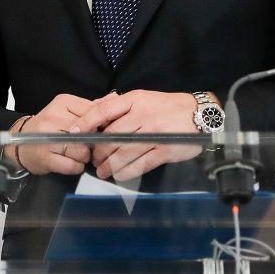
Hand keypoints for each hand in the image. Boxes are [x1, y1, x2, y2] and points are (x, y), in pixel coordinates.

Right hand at [6, 93, 103, 175]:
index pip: (93, 113)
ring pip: (82, 151)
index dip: (102, 125)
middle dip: (92, 143)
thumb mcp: (68, 111)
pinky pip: (73, 166)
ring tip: (78, 155)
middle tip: (88, 146)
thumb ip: (91, 107)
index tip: (102, 132)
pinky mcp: (45, 157)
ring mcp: (47, 138)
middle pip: (88, 134)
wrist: (22, 144)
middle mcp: (53, 118)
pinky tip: (71, 163)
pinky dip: (76, 167)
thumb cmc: (49, 128)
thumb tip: (114, 98)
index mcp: (62, 103)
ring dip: (84, 157)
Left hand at [73, 89, 202, 180]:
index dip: (85, 123)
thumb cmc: (167, 106)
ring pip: (123, 153)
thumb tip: (93, 111)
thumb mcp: (142, 98)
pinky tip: (119, 175)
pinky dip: (127, 172)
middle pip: (111, 137)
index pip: (102, 110)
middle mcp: (142, 116)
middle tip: (92, 159)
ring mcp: (154, 134)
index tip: (74, 133)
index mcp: (134, 100)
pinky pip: (141, 164)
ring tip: (102, 172)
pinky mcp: (165, 150)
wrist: (200, 114)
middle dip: (97, 151)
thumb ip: (119, 105)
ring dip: (109, 165)